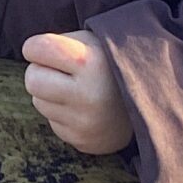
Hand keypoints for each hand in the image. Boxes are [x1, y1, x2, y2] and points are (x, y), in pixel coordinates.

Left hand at [21, 31, 133, 154]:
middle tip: (60, 71)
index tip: (46, 49)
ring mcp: (84, 122)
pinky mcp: (81, 140)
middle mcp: (87, 95)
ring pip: (39, 101)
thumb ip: (61, 42)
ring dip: (50, 94)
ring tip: (77, 89)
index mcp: (90, 62)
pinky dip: (61, 113)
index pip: (36, 48)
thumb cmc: (112, 65)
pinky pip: (52, 122)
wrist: (150, 104)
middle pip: (31, 79)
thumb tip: (31, 53)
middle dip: (40, 72)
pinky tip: (83, 107)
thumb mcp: (94, 42)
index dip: (36, 47)